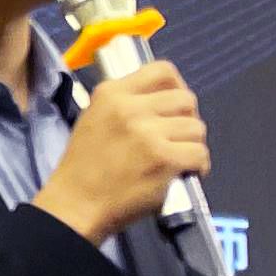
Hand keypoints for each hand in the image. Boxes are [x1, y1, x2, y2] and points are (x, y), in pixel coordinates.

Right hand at [31, 60, 209, 245]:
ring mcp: (148, 133)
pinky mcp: (163, 159)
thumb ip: (124, 104)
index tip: (176, 106)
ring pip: (196, 127)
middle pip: (186, 99)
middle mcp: (130, 107)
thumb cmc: (83, 168)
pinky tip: (186, 173)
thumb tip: (161, 102)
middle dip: (188, 118)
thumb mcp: (94, 119)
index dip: (178, 87)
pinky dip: (198, 165)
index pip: (163, 70)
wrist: (75, 205)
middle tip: (179, 137)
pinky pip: (200, 153)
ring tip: (180, 158)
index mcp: (111, 93)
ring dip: (193, 144)